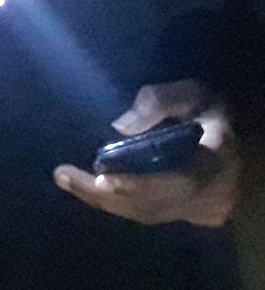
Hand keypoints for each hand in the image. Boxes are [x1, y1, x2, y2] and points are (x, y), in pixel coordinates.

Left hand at [53, 79, 239, 226]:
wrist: (242, 135)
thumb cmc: (212, 107)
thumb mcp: (192, 91)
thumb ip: (160, 102)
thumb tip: (120, 126)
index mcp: (219, 160)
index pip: (181, 183)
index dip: (141, 185)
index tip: (103, 179)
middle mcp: (215, 194)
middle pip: (155, 205)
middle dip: (105, 194)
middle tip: (63, 175)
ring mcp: (206, 211)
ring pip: (150, 214)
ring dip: (106, 200)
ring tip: (66, 179)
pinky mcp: (195, 215)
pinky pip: (153, 213)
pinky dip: (121, 201)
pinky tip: (90, 187)